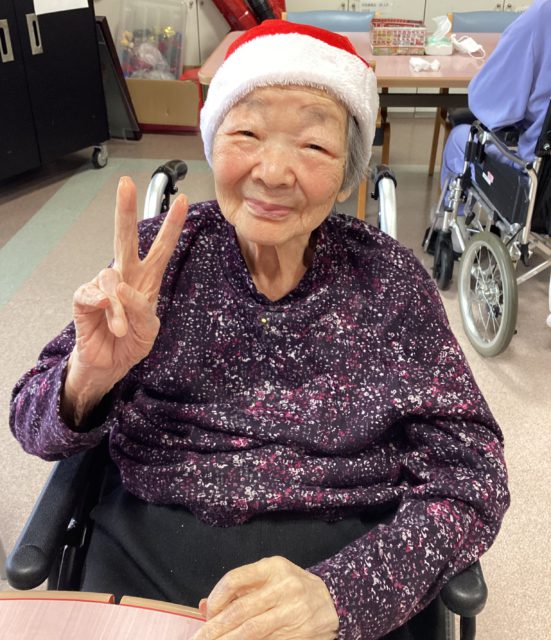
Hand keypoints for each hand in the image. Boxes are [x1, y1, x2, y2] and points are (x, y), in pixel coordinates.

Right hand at [63, 176, 187, 423]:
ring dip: (120, 307)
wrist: (109, 364)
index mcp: (147, 280)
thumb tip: (121, 288)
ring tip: (123, 328)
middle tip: (126, 185)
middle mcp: (125, 277)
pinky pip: (91, 293)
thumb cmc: (131, 343)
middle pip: (126, 238)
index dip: (171, 226)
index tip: (183, 202)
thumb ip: (142, 309)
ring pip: (111, 277)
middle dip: (126, 211)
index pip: (161, 248)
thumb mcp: (149, 330)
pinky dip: (102, 306)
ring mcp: (103, 287)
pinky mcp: (84, 299)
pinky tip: (105, 314)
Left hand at [191, 556, 338, 639]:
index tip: (207, 612)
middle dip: (215, 629)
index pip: (235, 580)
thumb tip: (203, 606)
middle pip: (241, 610)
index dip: (216, 598)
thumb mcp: (269, 577)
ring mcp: (293, 612)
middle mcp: (284, 587)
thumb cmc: (292, 586)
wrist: (333, 601)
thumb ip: (239, 589)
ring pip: (252, 631)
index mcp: (273, 567)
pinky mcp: (299, 634)